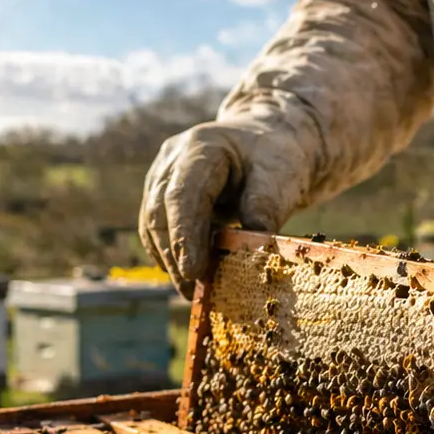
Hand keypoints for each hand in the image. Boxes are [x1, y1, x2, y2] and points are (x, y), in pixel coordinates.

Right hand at [139, 118, 313, 296]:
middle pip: (159, 212)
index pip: (182, 195)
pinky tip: (188, 273)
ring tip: (192, 290)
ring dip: (170, 259)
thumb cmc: (274, 158)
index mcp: (201, 147)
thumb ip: (266, 206)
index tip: (192, 272)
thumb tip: (253, 249)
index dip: (184, 235)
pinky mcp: (162, 195)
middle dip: (174, 255)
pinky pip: (157, 229)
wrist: (267, 142)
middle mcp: (172, 160)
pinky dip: (171, 253)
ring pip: (152, 224)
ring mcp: (162, 176)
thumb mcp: (281, 176)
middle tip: (192, 291)